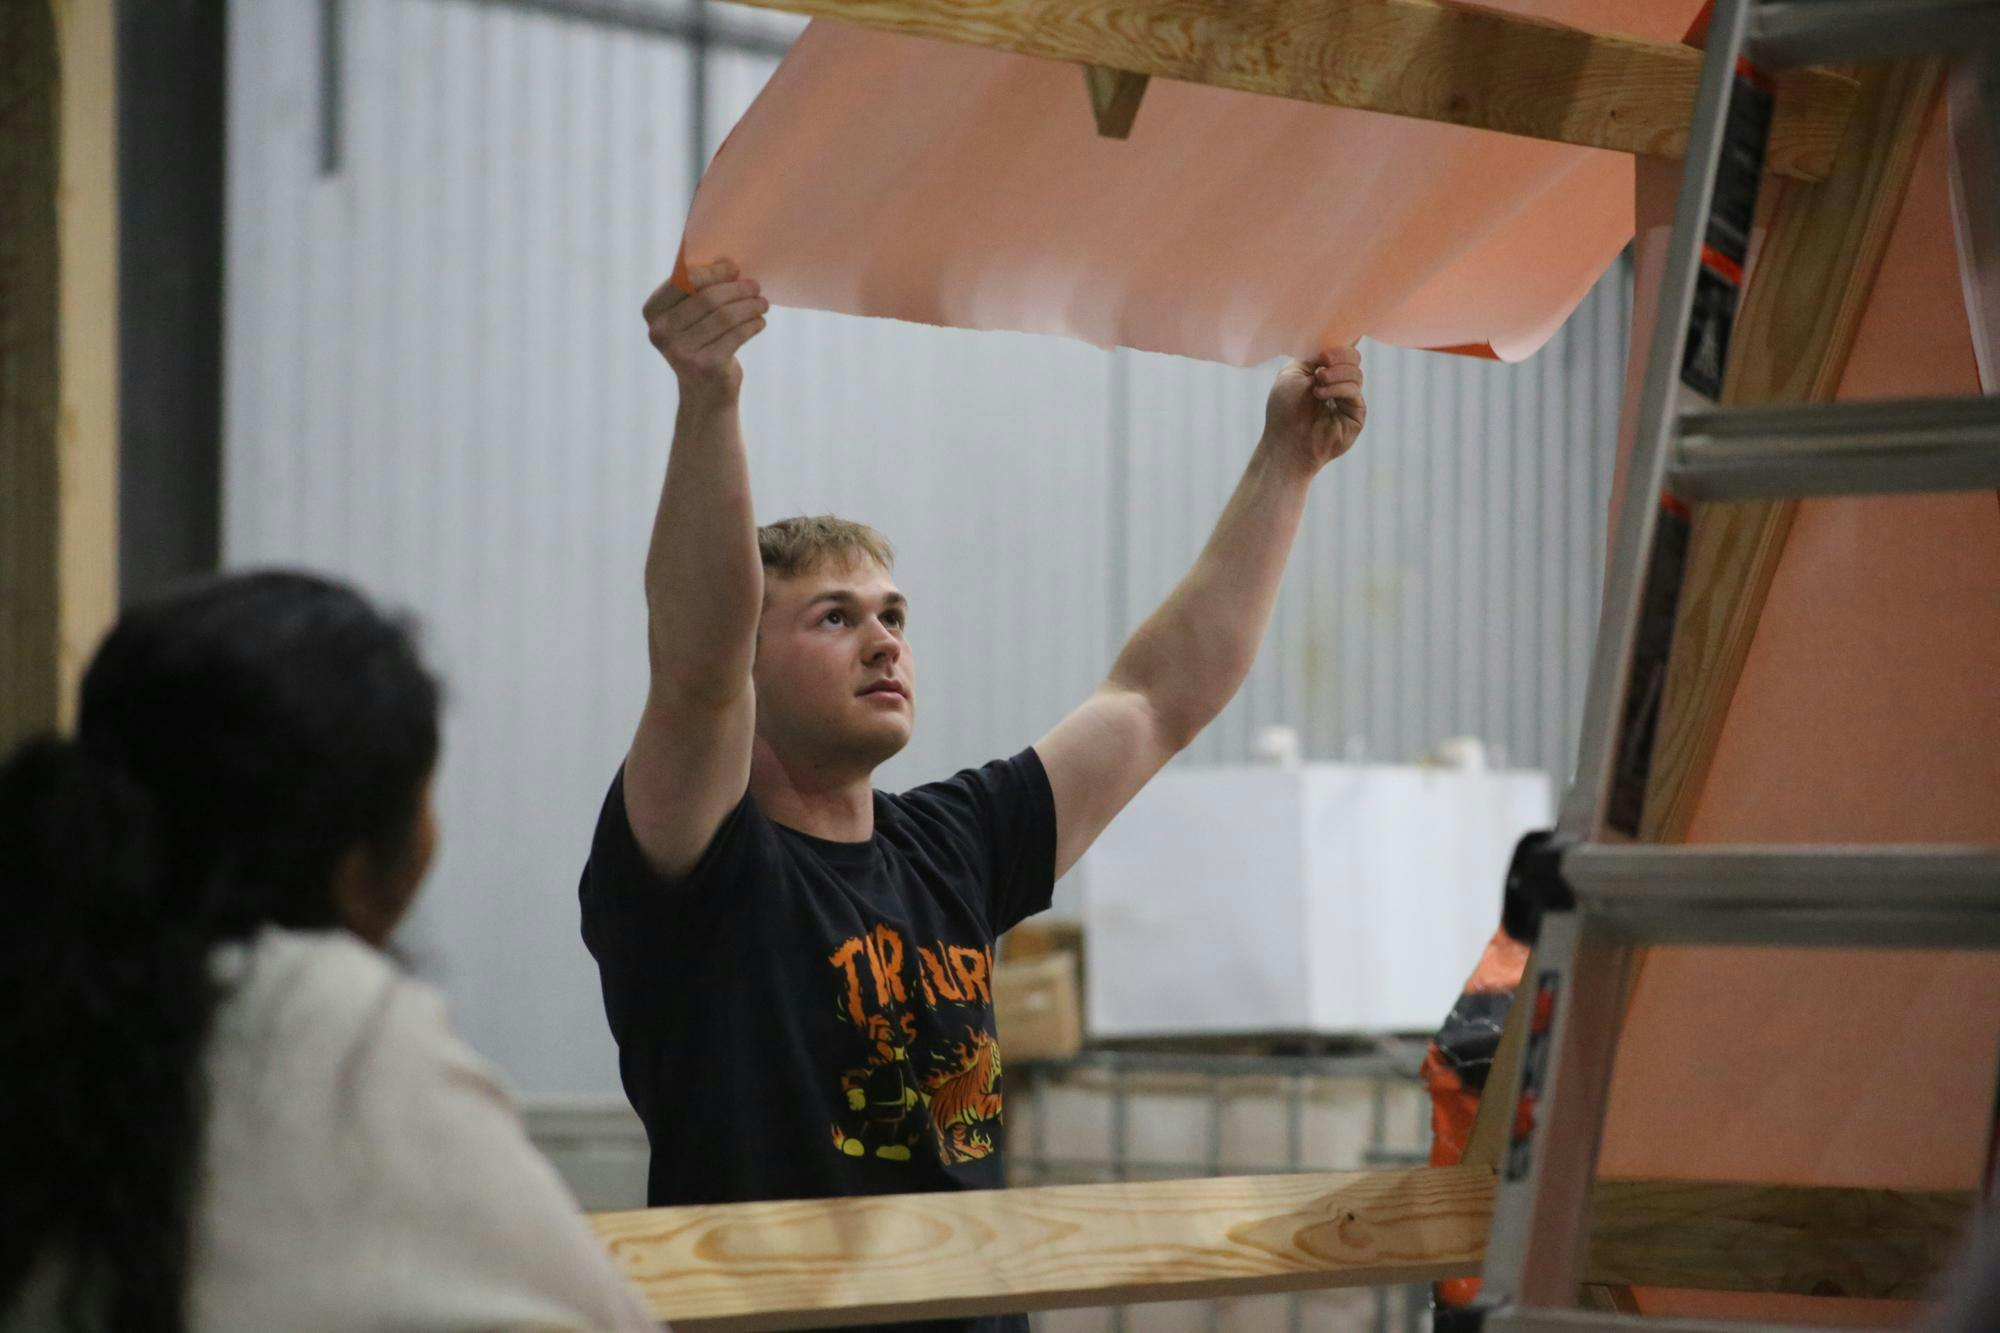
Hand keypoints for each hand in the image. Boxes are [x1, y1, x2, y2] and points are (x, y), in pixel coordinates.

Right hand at [643, 257, 769, 405]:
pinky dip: (752, 325)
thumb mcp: (691, 316)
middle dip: (738, 289)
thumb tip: (728, 262)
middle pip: (709, 298)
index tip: (734, 268)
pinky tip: (759, 322)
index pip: (684, 280)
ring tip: (763, 304)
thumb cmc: (701, 343)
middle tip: (756, 287)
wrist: (704, 392)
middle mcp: (661, 332)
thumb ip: (699, 290)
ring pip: (726, 316)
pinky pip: (736, 335)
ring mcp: (681, 352)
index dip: (713, 271)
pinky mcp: (705, 366)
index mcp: (653, 312)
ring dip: (750, 306)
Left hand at [1261, 346, 1365, 473]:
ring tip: (1317, 383)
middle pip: (1354, 357)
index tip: (1334, 335)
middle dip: (1339, 354)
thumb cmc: (1284, 410)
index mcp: (1323, 371)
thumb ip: (1314, 355)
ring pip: (1356, 373)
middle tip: (1322, 362)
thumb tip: (1339, 336)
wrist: (1285, 442)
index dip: (1342, 340)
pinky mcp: (1356, 414)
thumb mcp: (1294, 373)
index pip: (1341, 350)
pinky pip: (1354, 391)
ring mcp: (1348, 399)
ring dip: (1335, 373)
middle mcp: (1338, 384)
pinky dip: (1337, 388)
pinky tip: (1321, 395)